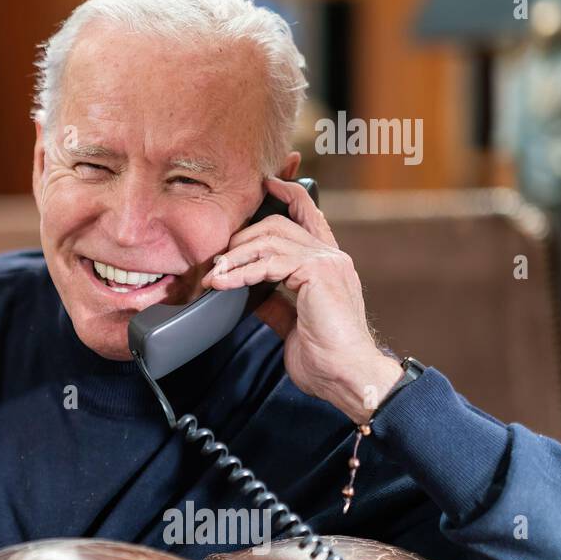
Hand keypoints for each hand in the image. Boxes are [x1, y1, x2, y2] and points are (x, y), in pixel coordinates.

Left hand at [200, 177, 403, 423]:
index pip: (309, 214)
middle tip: (215, 261)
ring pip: (271, 239)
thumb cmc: (324, 356)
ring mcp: (327, 261)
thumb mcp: (291, 321)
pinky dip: (241, 272)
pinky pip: (270, 262)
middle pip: (278, 224)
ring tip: (212, 275)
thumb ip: (273, 300)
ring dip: (235, 256)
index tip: (268, 184)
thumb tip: (247, 291)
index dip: (289, 194)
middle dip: (241, 238)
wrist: (348, 376)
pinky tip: (221, 283)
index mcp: (327, 263)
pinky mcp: (319, 273)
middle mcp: (331, 256)